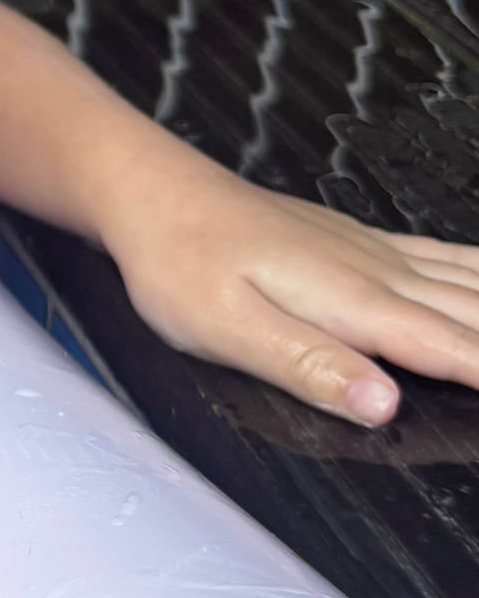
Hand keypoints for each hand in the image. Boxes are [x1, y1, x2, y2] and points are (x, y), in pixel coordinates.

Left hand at [103, 156, 478, 426]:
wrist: (151, 194)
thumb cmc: (176, 261)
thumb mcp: (225, 328)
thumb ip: (308, 365)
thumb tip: (382, 404)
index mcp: (353, 302)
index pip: (454, 351)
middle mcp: (378, 272)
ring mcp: (374, 252)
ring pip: (477, 282)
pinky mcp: (360, 243)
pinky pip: (450, 258)